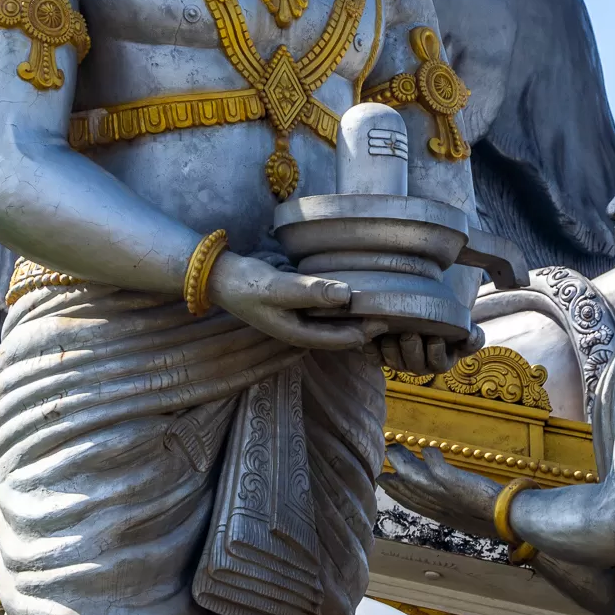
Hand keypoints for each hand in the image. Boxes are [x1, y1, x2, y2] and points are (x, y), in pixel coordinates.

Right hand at [211, 252, 383, 351]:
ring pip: (334, 319)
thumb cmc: (245, 284)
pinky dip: (341, 300)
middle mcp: (300, 329)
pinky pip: (325, 306)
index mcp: (297, 334)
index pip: (341, 340)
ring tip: (383, 299)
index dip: (366, 331)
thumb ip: (311, 292)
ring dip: (355, 313)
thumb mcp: (278, 288)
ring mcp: (298, 317)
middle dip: (365, 324)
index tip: (390, 318)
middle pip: (340, 332)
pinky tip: (355, 288)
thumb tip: (347, 295)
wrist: (218, 275)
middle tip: (396, 310)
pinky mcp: (296, 302)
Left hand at [377, 325, 482, 376]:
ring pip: (393, 361)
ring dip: (391, 348)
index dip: (436, 352)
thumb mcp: (462, 327)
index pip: (438, 363)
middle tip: (410, 332)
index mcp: (440, 361)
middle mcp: (419, 365)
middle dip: (411, 348)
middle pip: (414, 364)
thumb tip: (472, 335)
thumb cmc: (445, 321)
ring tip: (391, 332)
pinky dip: (371, 349)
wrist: (424, 310)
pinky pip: (374, 358)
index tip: (435, 337)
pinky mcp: (381, 356)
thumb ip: (472, 336)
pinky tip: (371, 338)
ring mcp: (399, 362)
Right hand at [382, 443, 502, 539]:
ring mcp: (445, 493)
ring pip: (416, 477)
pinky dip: (430, 457)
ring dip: (403, 462)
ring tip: (393, 448)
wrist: (509, 519)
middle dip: (394, 480)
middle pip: (410, 490)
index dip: (399, 493)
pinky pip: (436, 466)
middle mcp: (439, 505)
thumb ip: (457, 508)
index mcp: (442, 515)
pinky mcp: (453, 482)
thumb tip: (453, 501)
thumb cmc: (494, 520)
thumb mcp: (470, 517)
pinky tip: (426, 447)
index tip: (387, 482)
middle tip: (379, 469)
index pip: (415, 503)